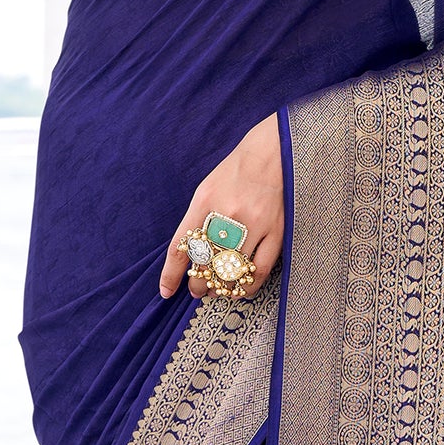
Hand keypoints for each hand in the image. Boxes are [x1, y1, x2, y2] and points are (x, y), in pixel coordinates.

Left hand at [161, 115, 284, 301]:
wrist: (273, 152)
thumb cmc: (236, 172)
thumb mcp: (207, 189)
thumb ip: (197, 219)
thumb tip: (189, 254)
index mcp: (205, 201)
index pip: (181, 246)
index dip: (171, 274)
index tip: (166, 291)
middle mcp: (227, 214)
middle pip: (205, 263)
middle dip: (198, 284)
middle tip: (197, 290)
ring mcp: (253, 224)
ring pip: (232, 270)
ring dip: (221, 288)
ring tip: (216, 292)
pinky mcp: (276, 231)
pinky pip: (260, 269)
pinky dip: (248, 286)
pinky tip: (241, 290)